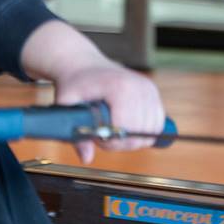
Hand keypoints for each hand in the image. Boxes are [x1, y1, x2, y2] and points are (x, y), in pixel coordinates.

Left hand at [50, 58, 165, 163]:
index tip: (95, 136)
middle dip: (120, 142)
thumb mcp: (66, 104)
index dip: (110, 141)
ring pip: (150, 133)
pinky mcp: (154, 93)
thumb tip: (87, 158)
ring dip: (132, 139)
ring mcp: (149, 90)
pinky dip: (144, 133)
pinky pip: (157, 125)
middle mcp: (140, 87)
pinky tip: (126, 127)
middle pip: (139, 133)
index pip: (126, 129)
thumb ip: (76, 133)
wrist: (85, 65)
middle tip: (102, 134)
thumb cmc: (75, 83)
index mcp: (120, 87)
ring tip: (113, 129)